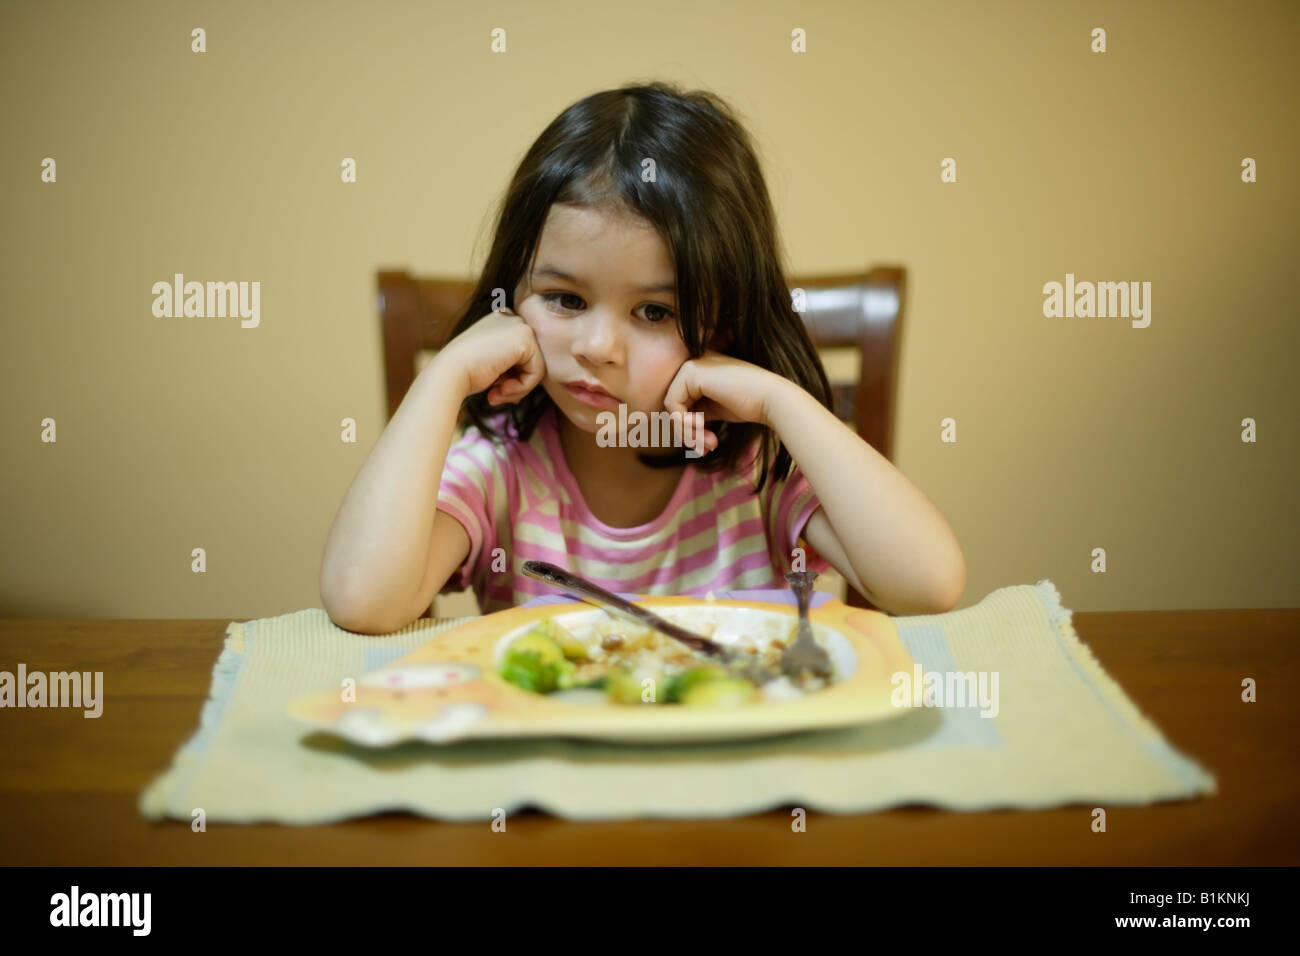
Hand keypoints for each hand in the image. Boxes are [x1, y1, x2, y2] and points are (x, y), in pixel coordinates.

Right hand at [434, 308, 547, 404]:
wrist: (449, 373)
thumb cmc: (464, 372)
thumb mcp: (491, 362)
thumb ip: (510, 365)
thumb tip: (529, 378)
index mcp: (501, 321)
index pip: (522, 356)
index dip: (511, 378)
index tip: (494, 390)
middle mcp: (512, 318)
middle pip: (531, 360)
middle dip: (517, 383)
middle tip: (495, 395)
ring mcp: (520, 326)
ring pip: (536, 368)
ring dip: (518, 388)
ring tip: (497, 394)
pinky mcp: (525, 339)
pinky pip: (537, 373)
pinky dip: (522, 388)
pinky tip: (500, 389)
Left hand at [661, 350, 789, 449]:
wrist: (771, 399)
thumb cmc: (749, 404)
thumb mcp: (714, 407)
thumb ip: (693, 410)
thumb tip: (672, 424)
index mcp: (699, 368)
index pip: (679, 402)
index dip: (689, 428)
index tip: (706, 445)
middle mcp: (693, 362)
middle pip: (673, 405)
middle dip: (687, 432)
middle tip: (704, 449)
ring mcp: (691, 364)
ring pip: (670, 408)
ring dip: (687, 433)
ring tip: (708, 445)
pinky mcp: (690, 371)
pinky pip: (672, 406)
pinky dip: (685, 426)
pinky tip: (706, 433)